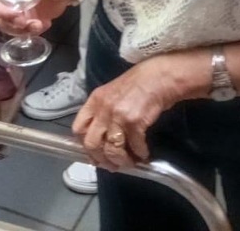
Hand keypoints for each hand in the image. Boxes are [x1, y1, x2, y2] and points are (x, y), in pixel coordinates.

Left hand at [72, 57, 187, 168]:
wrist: (160, 75)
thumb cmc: (138, 83)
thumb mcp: (113, 93)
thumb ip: (104, 113)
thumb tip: (102, 140)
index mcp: (95, 100)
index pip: (78, 128)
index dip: (85, 145)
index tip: (96, 154)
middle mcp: (103, 108)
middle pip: (91, 144)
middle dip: (102, 158)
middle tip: (114, 164)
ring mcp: (118, 115)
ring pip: (112, 150)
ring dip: (123, 160)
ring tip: (131, 161)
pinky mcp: (135, 122)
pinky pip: (134, 147)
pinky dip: (140, 154)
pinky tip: (144, 153)